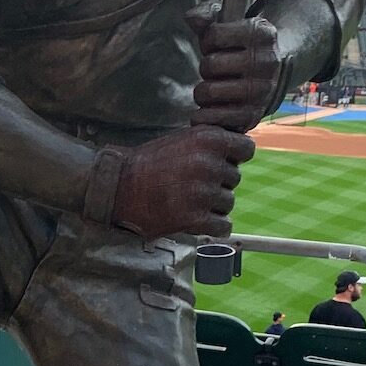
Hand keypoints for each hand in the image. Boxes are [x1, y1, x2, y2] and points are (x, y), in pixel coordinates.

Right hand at [114, 128, 254, 239]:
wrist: (118, 186)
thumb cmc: (150, 163)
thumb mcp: (183, 140)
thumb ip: (211, 144)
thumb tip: (239, 152)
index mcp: (208, 138)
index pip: (247, 149)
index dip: (235, 157)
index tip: (220, 163)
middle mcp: (209, 163)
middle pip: (235, 178)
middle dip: (218, 183)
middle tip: (192, 185)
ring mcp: (202, 192)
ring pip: (228, 203)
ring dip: (213, 205)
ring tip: (187, 200)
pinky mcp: (194, 217)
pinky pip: (223, 226)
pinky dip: (212, 226)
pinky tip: (194, 219)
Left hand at [191, 5, 282, 131]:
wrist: (272, 73)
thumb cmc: (241, 47)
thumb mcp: (229, 24)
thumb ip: (206, 15)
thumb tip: (191, 18)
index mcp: (261, 33)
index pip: (213, 36)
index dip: (208, 41)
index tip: (218, 45)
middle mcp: (265, 62)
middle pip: (209, 65)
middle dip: (206, 67)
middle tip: (217, 70)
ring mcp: (261, 91)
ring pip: (208, 92)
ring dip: (203, 92)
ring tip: (215, 88)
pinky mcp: (253, 115)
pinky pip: (215, 119)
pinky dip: (205, 115)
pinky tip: (211, 107)